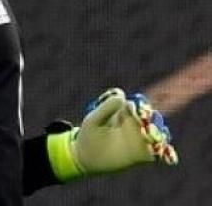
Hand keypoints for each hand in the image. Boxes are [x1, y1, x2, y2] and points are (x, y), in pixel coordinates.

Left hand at [47, 88, 177, 181]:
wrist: (86, 156)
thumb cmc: (89, 134)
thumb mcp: (94, 120)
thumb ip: (106, 108)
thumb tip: (122, 96)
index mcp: (124, 113)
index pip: (138, 106)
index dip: (139, 106)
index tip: (134, 109)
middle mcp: (136, 125)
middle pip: (152, 118)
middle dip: (153, 119)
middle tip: (147, 123)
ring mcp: (140, 140)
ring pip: (158, 134)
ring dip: (160, 134)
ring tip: (154, 138)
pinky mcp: (142, 155)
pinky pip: (158, 154)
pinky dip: (166, 154)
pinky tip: (168, 157)